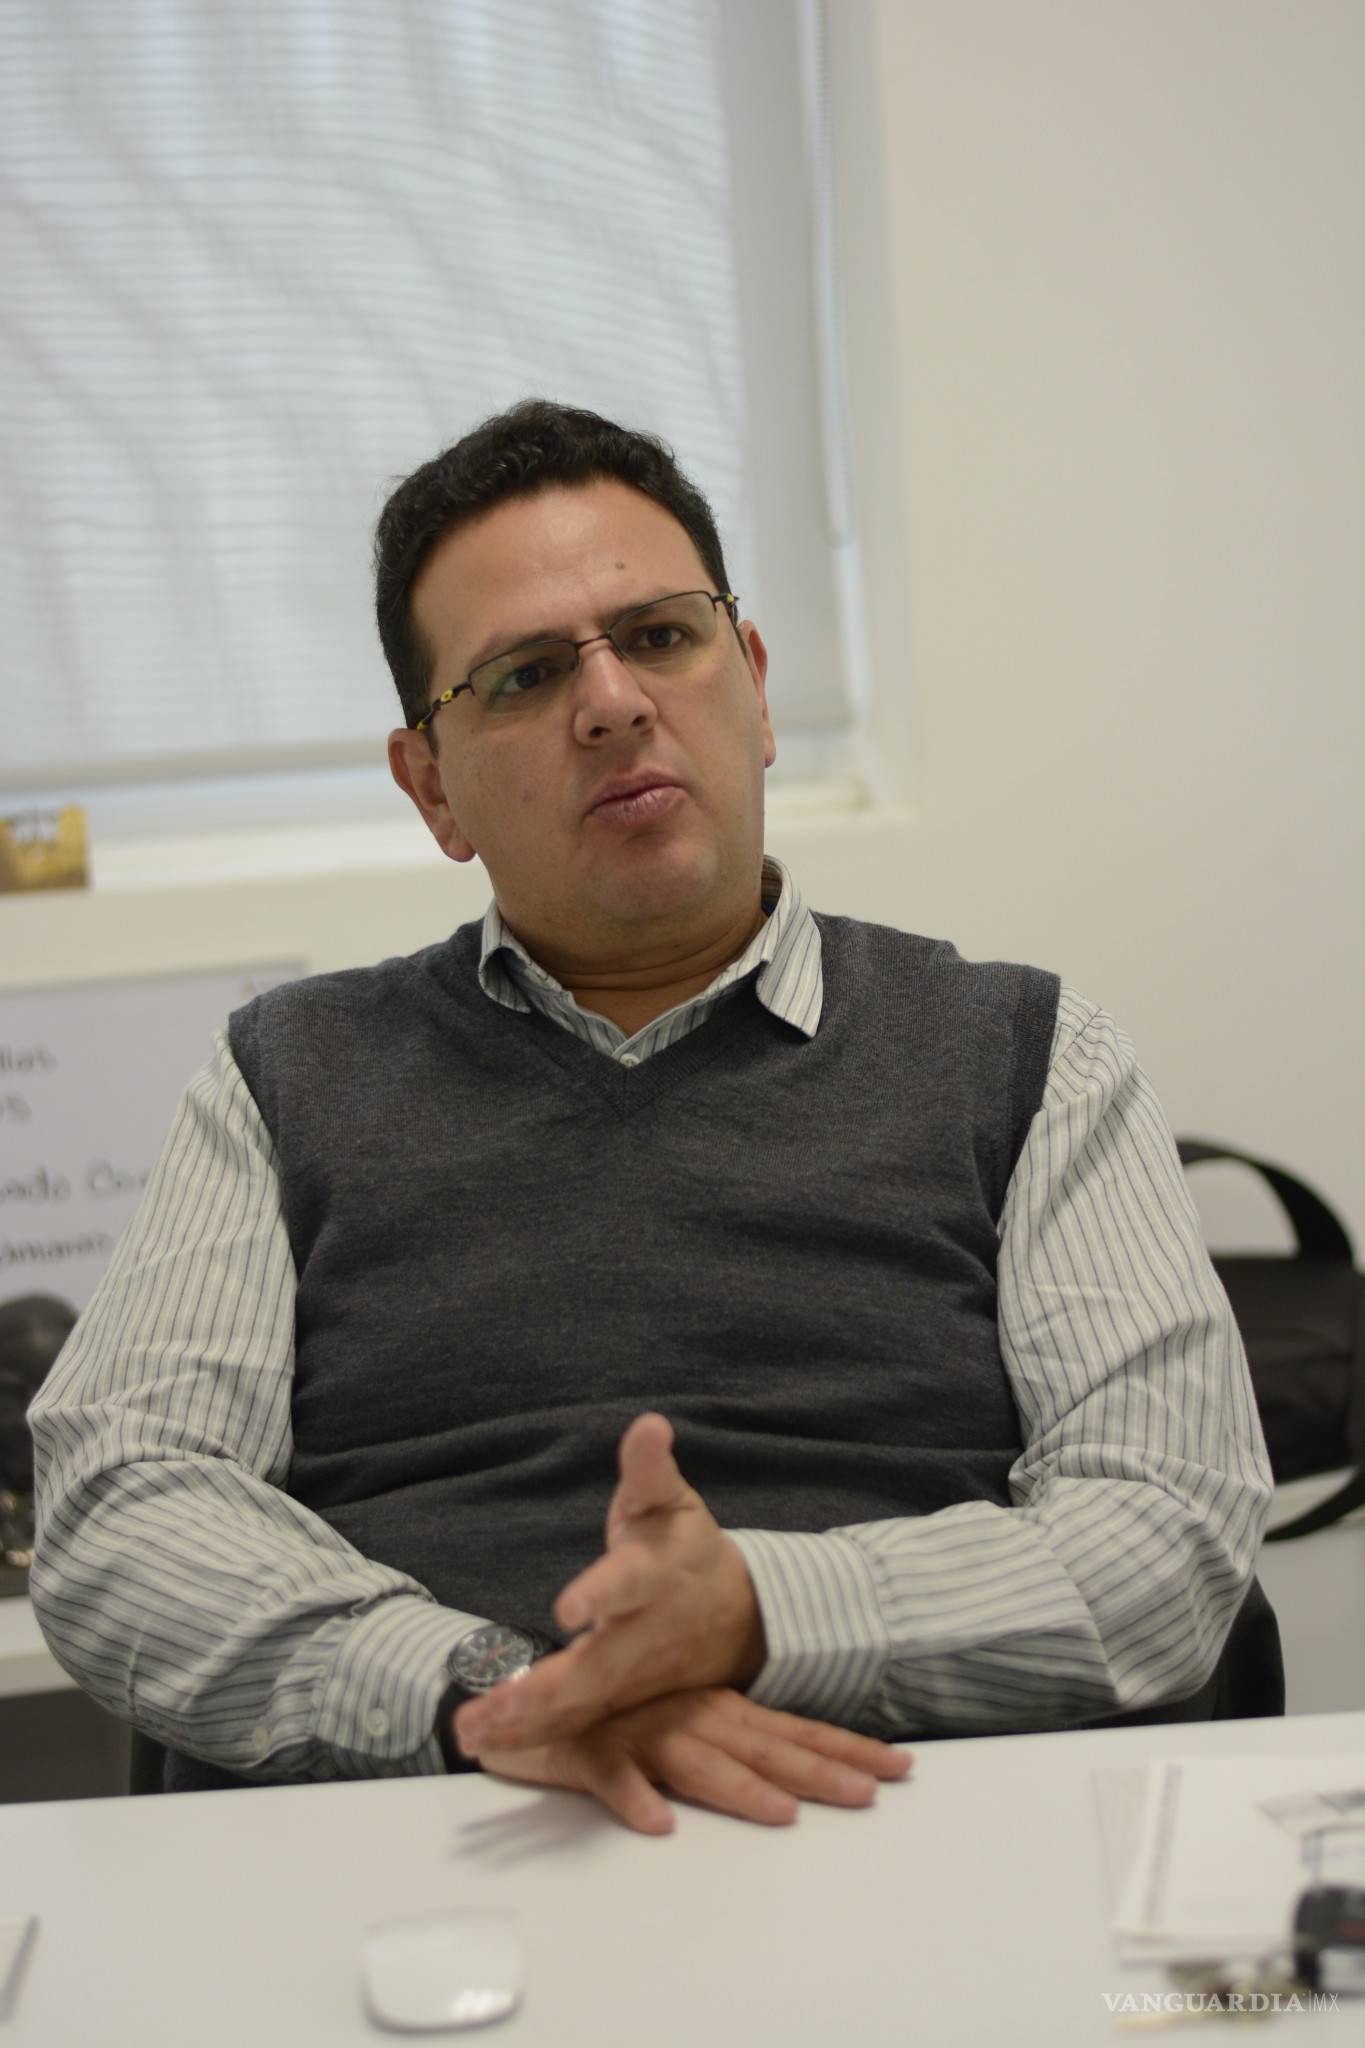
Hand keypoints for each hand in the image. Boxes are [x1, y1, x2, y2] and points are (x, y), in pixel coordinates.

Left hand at [455, 1412, 762, 1754]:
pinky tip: (485, 1748)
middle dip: (542, 1693)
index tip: (568, 1607)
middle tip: (491, 1708)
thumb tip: (649, 1423)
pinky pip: (575, 1727)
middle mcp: (639, 1635)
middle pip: (594, 1669)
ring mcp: (630, 1678)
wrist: (737, 1618)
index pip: (625, 1585)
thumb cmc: (687, 1548)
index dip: (599, 1594)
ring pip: (579, 1709)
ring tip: (470, 1734)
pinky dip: (532, 1740)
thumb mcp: (672, 1501)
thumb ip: (650, 1469)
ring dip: (525, 1725)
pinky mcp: (620, 1704)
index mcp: (650, 1577)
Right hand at [470, 1686, 911, 1834]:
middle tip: (870, 1793)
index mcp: (717, 1711)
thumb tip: (802, 1785)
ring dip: (738, 1788)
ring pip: (696, 1762)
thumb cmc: (620, 1721)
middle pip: (762, 1748)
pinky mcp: (592, 1753)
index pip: (792, 1732)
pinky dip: (635, 1798)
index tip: (899, 1768)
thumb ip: (736, 1752)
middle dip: (818, 1771)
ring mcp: (641, 1734)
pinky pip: (614, 1780)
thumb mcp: (687, 1731)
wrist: (532, 1704)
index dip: (846, 1750)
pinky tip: (657, 1822)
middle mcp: (689, 1717)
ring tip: (781, 1813)